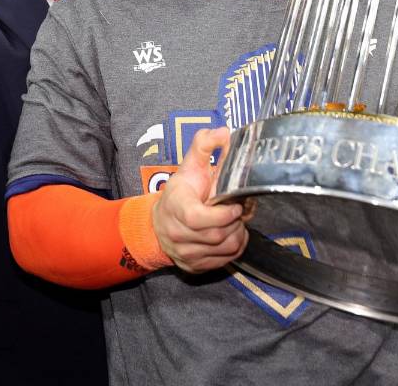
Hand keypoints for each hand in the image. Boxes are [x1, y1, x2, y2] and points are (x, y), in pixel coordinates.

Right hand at [152, 127, 247, 273]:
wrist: (159, 224)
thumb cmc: (179, 194)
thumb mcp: (188, 166)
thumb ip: (204, 146)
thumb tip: (222, 132)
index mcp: (177, 208)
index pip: (199, 219)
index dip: (222, 215)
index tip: (235, 206)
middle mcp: (178, 235)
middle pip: (218, 234)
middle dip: (235, 221)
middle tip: (238, 209)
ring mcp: (186, 253)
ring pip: (225, 248)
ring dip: (238, 233)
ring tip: (234, 220)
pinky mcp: (195, 266)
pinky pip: (226, 260)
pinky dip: (235, 246)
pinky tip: (231, 232)